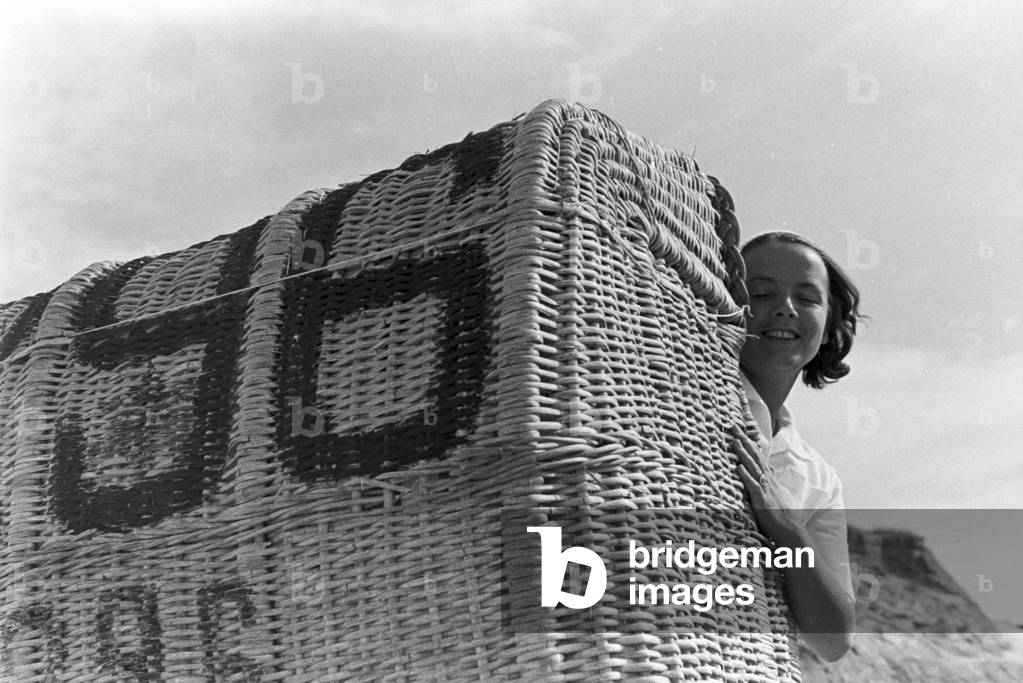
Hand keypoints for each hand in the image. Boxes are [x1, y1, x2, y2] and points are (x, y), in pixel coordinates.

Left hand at [731, 424, 805, 547]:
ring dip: (743, 452)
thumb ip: (766, 486)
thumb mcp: (773, 496)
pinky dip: (745, 475)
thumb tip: (761, 478)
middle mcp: (768, 480)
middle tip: (733, 426)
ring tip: (734, 440)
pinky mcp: (762, 500)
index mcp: (770, 479)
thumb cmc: (781, 517)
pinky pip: (753, 485)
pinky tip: (738, 467)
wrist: (791, 531)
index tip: (741, 431)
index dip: (750, 443)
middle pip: (755, 455)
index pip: (759, 456)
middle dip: (743, 439)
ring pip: (753, 466)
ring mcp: (765, 489)